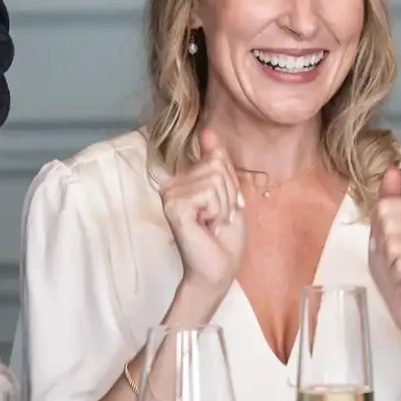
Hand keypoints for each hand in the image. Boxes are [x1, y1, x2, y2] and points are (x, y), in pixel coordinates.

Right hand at [160, 129, 246, 296]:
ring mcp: (170, 195)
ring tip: (212, 224)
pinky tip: (205, 226)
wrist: (218, 271)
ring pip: (215, 178)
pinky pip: (209, 192)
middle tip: (217, 219)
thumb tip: (208, 130)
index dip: (230, 184)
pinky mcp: (174, 206)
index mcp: (182, 180)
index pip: (216, 158)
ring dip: (223, 206)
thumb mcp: (228, 193)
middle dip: (228, 195)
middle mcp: (170, 184)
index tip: (221, 208)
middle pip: (216, 166)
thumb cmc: (224, 238)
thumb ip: (217, 162)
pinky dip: (217, 211)